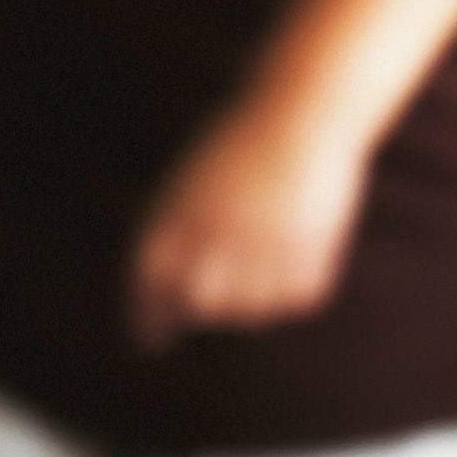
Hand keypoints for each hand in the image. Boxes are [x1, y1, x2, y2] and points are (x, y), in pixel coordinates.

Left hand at [127, 93, 377, 350]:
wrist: (300, 114)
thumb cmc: (241, 147)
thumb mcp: (193, 183)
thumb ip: (175, 235)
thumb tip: (169, 301)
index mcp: (181, 210)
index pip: (152, 279)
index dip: (148, 315)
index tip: (153, 342)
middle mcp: (220, 229)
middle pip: (201, 304)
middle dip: (203, 309)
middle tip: (214, 305)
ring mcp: (265, 242)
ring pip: (253, 310)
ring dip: (253, 299)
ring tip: (266, 255)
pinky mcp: (309, 251)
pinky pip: (295, 299)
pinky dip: (292, 286)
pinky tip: (298, 249)